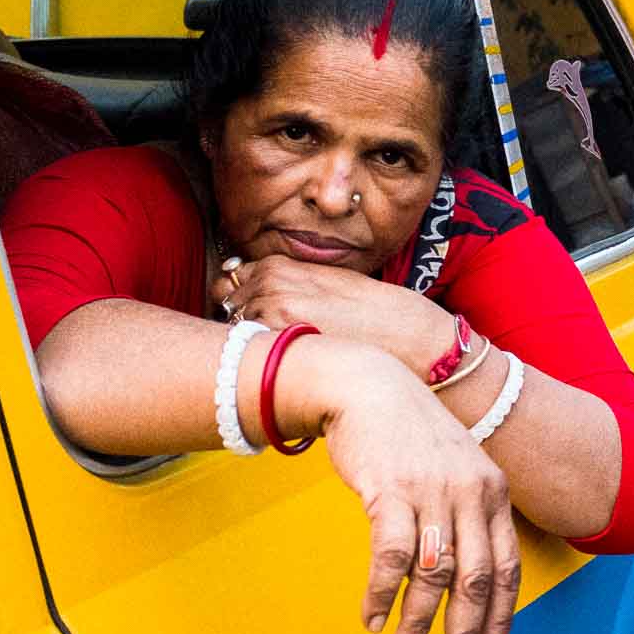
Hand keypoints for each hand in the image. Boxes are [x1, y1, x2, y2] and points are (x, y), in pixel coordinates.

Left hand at [215, 255, 454, 377]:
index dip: (239, 297)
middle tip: (263, 339)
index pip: (230, 279)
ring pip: (231, 332)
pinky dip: (256, 363)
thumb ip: (290, 285)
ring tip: (276, 356)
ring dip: (245, 344)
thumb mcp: (329, 282)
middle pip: (223, 304)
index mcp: (279, 265)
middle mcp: (267, 284)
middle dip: (236, 319)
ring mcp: (269, 314)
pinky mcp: (279, 345)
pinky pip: (247, 356)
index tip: (255, 314)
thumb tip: (259, 299)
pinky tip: (283, 367)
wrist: (410, 338)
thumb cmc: (378, 313)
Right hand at [290, 344, 521, 633]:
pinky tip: (372, 620)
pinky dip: (381, 595)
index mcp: (493, 494)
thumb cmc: (411, 437)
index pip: (507, 569)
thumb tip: (462, 582)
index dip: (501, 620)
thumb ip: (466, 517)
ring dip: (418, 628)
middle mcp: (472, 494)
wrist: (370, 386)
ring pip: (435, 577)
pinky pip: (392, 558)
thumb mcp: (456, 470)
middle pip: (477, 582)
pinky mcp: (392, 491)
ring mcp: (434, 492)